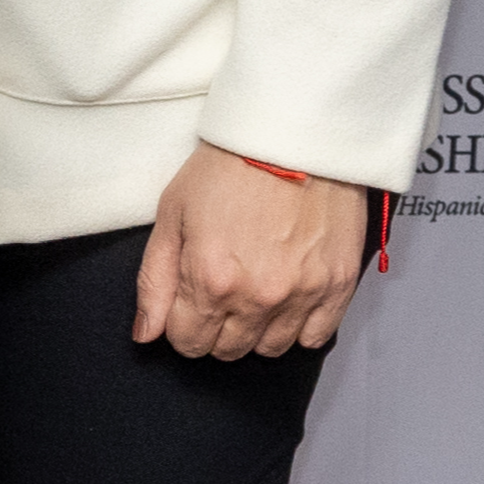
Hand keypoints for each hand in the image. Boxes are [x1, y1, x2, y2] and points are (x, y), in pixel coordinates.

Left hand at [138, 146, 369, 360]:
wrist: (293, 133)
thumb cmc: (228, 166)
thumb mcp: (173, 214)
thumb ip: (155, 281)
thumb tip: (145, 335)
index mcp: (211, 279)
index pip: (188, 343)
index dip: (183, 325)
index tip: (190, 303)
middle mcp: (258, 297)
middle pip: (228, 350)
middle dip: (216, 327)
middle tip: (222, 290)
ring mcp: (302, 294)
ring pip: (271, 349)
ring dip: (256, 329)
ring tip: (255, 290)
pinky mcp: (338, 286)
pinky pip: (315, 338)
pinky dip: (299, 326)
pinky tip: (288, 298)